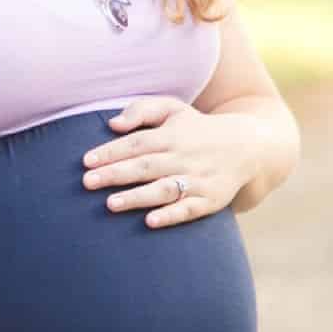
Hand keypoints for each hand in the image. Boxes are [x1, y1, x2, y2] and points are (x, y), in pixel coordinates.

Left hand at [82, 94, 258, 225]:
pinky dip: (170, 216)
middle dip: (115, 174)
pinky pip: (189, 210)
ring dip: (137, 197)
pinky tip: (150, 222)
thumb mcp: (174, 109)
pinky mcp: (210, 201)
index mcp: (171, 134)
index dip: (111, 151)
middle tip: (87, 182)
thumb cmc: (197, 129)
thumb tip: (112, 124)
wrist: (248, 147)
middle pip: (146, 166)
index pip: (136, 142)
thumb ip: (142, 110)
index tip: (85, 161)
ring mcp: (198, 180)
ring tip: (110, 204)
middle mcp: (184, 157)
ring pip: (164, 189)